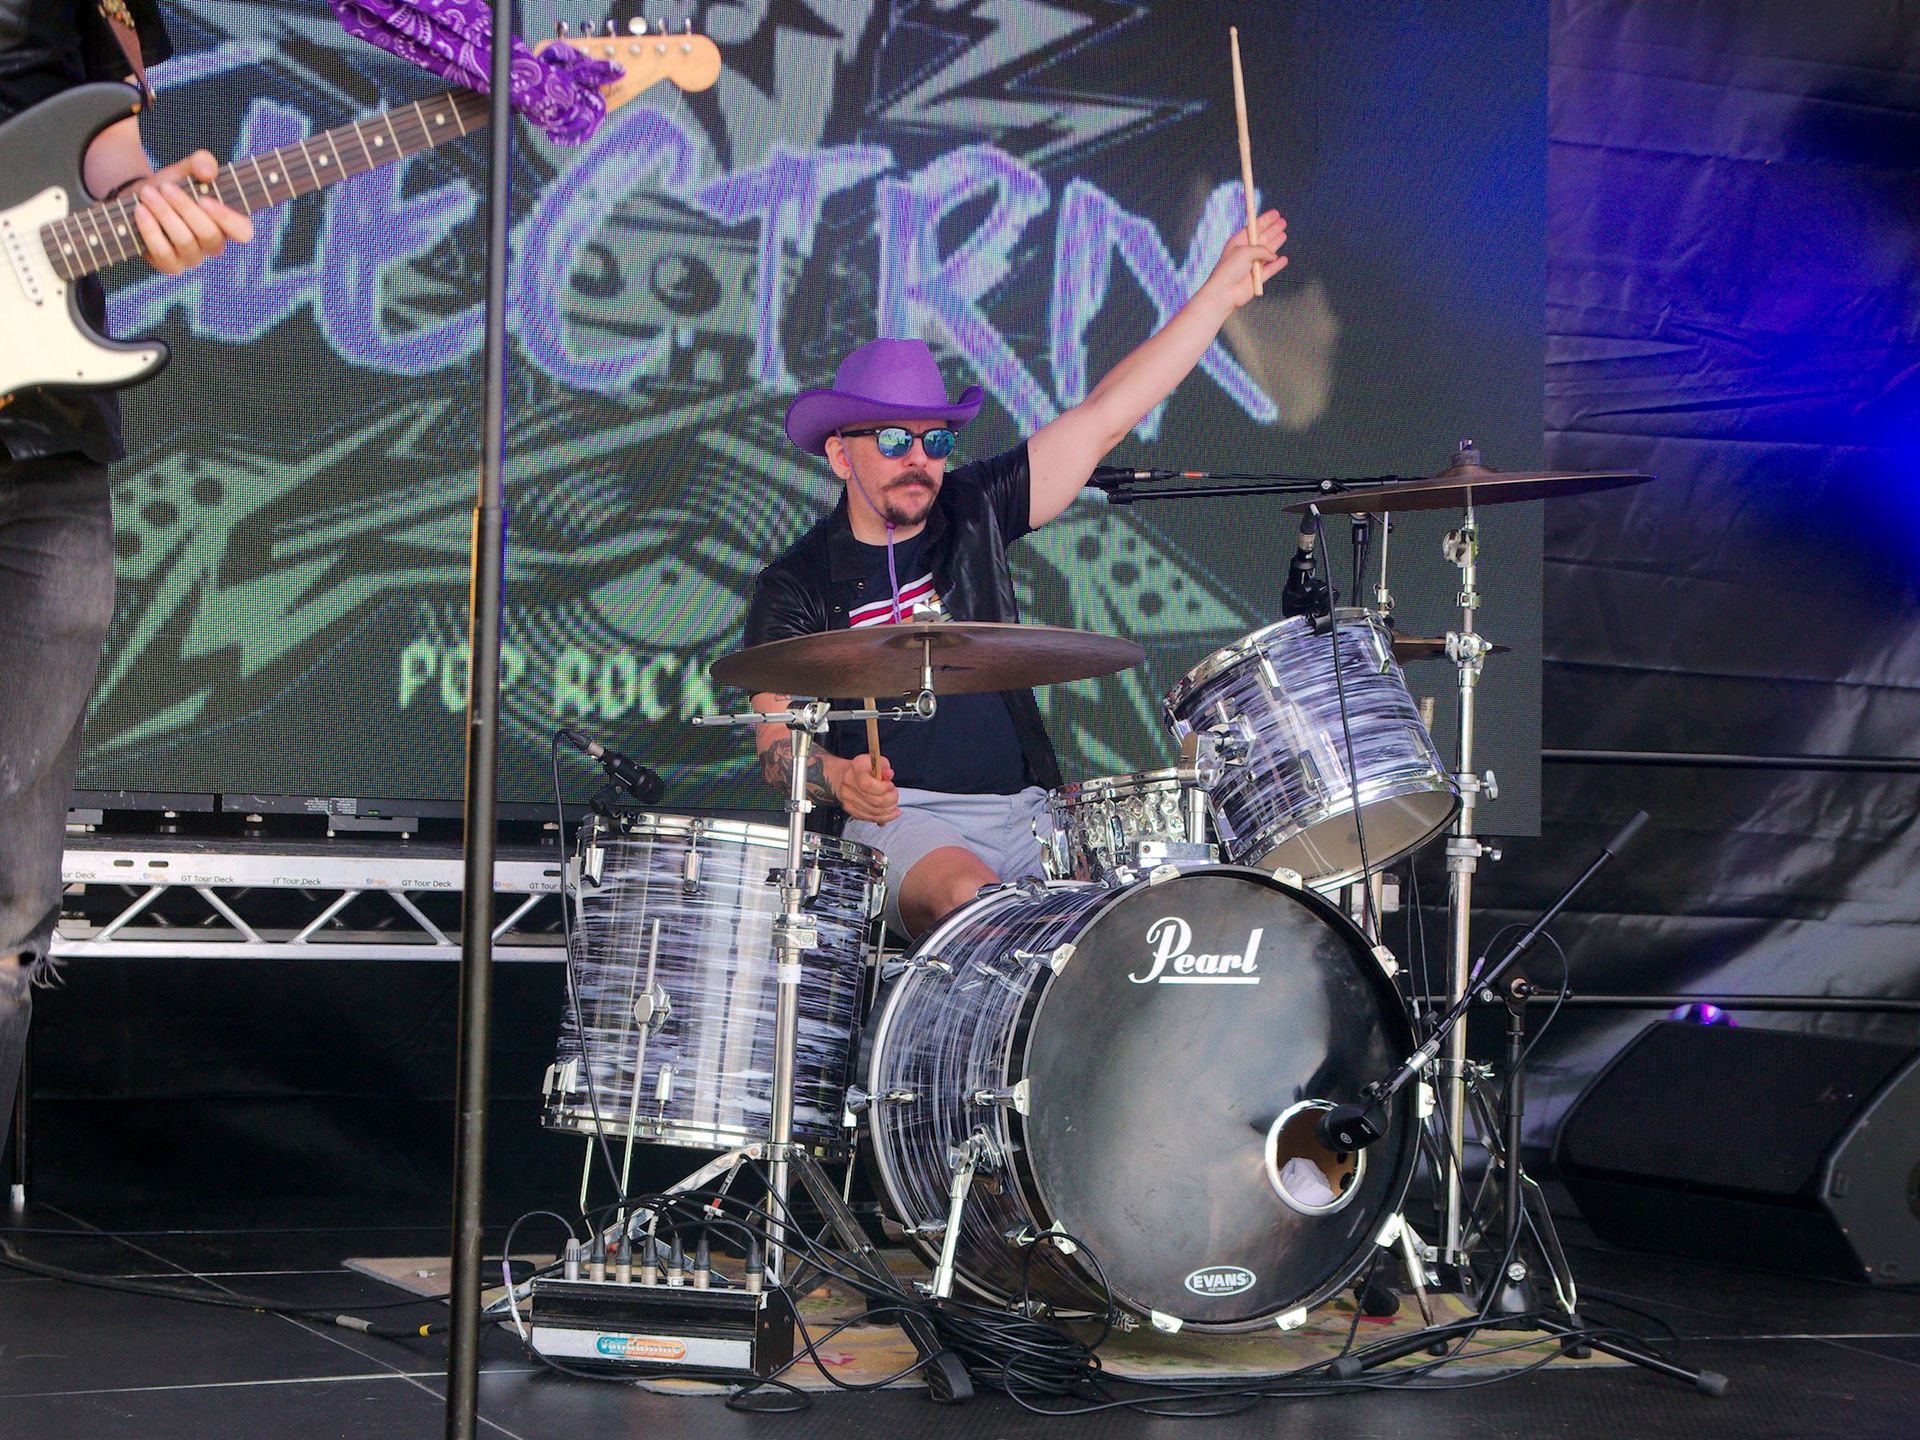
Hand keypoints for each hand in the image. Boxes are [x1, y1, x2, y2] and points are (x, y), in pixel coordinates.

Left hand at [132, 150, 253, 275]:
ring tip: (147, 193)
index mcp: (227, 224)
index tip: (204, 199)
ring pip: (185, 241)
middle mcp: (213, 245)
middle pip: (209, 234)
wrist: (140, 199)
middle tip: (166, 187)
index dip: (228, 219)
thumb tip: (207, 173)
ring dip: (164, 214)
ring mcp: (192, 258)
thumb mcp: (187, 168)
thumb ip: (202, 162)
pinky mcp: (169, 265)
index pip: (243, 232)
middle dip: (185, 208)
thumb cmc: (172, 186)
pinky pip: (163, 253)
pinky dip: (150, 230)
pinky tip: (140, 211)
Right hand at [833, 753, 900, 824]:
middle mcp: (849, 785)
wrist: (847, 776)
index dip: (884, 788)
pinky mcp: (852, 810)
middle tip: (894, 794)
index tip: (890, 785)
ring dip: (889, 809)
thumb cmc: (864, 768)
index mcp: (856, 769)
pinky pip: (871, 818)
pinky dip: (885, 817)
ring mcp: (849, 800)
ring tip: (893, 801)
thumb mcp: (877, 761)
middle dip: (891, 799)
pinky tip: (892, 811)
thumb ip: (885, 767)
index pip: (868, 785)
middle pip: (874, 801)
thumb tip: (889, 774)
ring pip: (874, 812)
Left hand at [1205, 207, 1286, 308]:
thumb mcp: (1245, 251)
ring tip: (1283, 235)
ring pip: (1267, 252)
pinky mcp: (1256, 279)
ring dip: (1275, 243)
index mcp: (1238, 242)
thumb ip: (1262, 250)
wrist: (1225, 292)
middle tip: (1283, 221)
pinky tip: (1283, 259)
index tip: (1276, 213)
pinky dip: (1277, 265)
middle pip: (1262, 238)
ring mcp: (1251, 266)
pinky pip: (1270, 269)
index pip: (1254, 228)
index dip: (1265, 220)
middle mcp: (1245, 253)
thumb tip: (1274, 255)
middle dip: (1273, 229)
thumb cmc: (1230, 269)